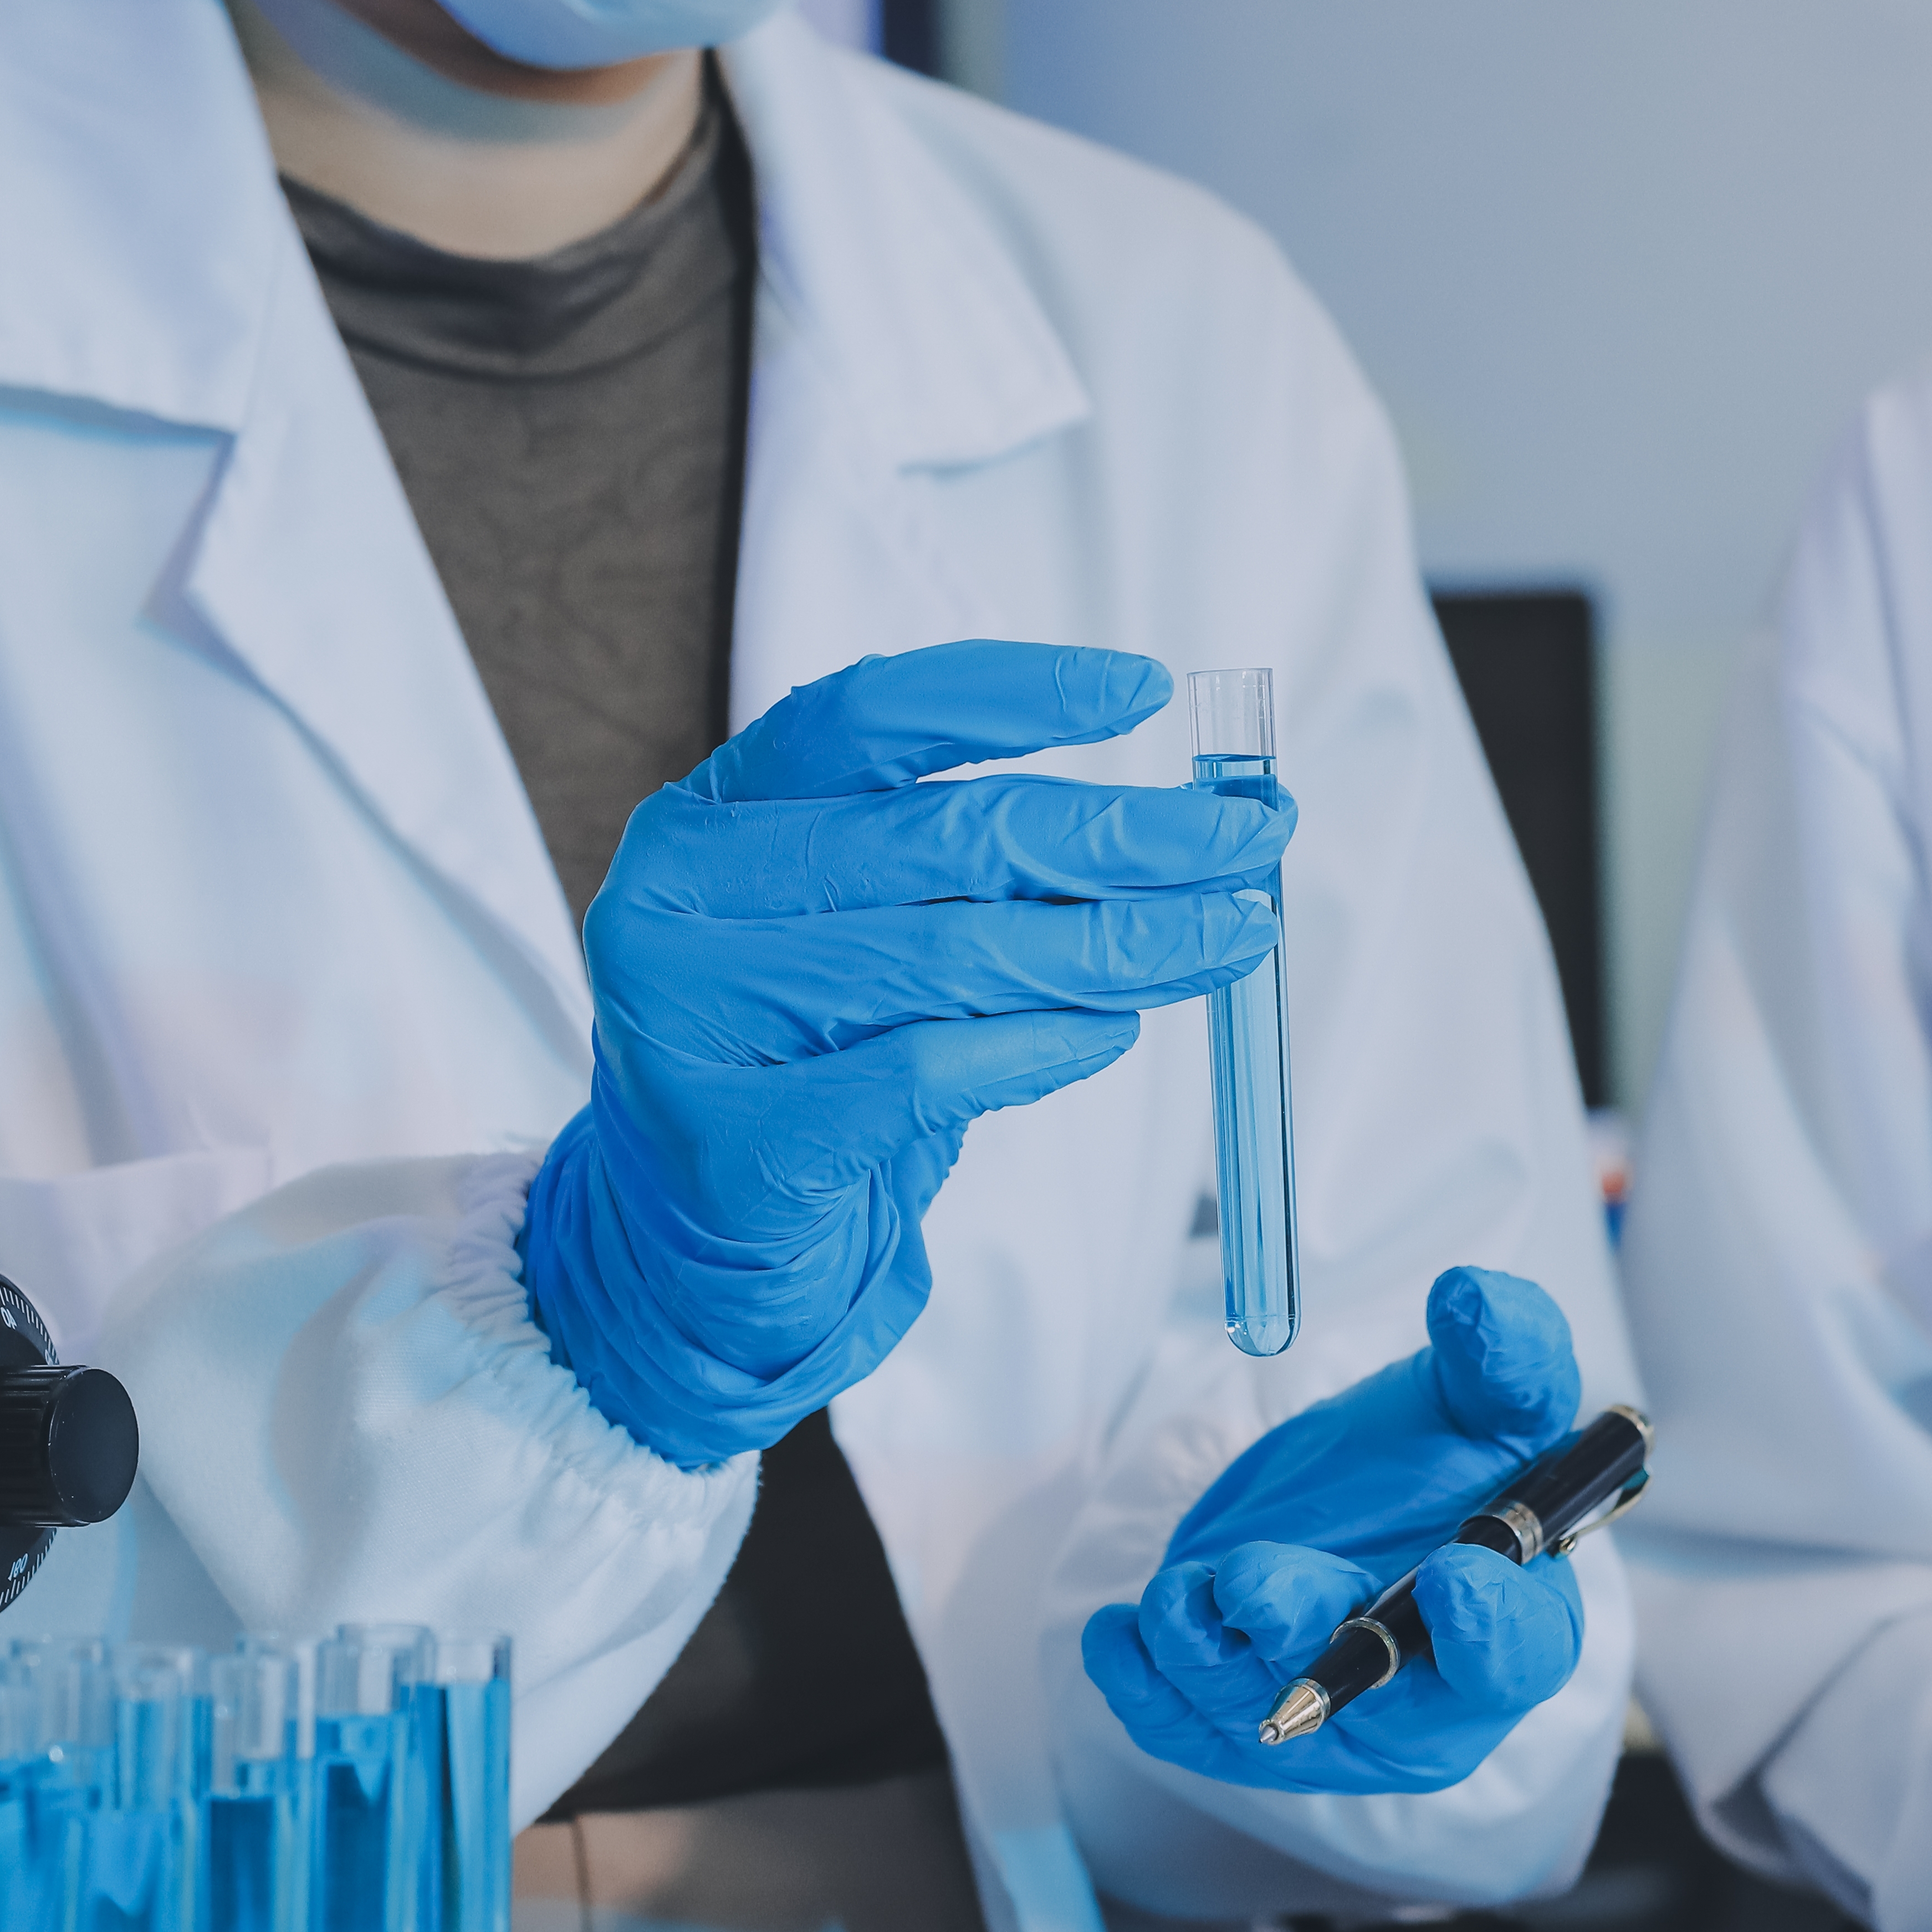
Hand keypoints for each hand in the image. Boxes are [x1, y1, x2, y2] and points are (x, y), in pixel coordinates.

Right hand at [521, 642, 1287, 1468]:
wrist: (694, 1239)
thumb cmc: (803, 1058)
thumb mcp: (863, 932)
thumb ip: (970, 871)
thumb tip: (1175, 829)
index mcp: (711, 815)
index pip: (869, 716)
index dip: (1012, 695)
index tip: (1145, 692)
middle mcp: (681, 897)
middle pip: (940, 836)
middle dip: (1122, 835)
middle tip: (1251, 841)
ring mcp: (692, 1019)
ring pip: (949, 956)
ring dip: (1114, 946)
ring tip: (1223, 939)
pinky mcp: (736, 1141)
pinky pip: (924, 1074)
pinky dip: (1040, 1048)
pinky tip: (1116, 1031)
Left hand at [1081, 1267, 1587, 1793]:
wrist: (1351, 1507)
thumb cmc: (1443, 1469)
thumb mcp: (1485, 1403)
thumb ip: (1506, 1357)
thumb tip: (1473, 1298)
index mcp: (1516, 1626)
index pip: (1518, 1655)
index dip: (1492, 1627)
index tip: (1456, 1573)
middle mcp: (1422, 1698)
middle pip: (1372, 1696)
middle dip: (1306, 1637)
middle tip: (1256, 1580)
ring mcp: (1325, 1724)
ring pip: (1257, 1703)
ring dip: (1208, 1641)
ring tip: (1185, 1584)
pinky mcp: (1237, 1727)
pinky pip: (1178, 1721)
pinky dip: (1141, 1675)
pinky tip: (1122, 1629)